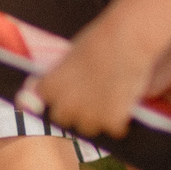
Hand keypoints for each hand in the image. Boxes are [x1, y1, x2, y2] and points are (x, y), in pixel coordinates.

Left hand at [33, 1, 170, 140]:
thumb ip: (62, 75)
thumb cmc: (101, 39)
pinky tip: (127, 105)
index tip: (68, 88)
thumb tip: (61, 87)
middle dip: (75, 111)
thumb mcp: (71, 54)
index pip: (43, 100)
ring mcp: (88, 116)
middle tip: (92, 97)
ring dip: (97, 119)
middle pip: (63, 119)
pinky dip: (121, 121)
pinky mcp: (111, 122)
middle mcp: (64, 105)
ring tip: (111, 100)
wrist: (127, 39)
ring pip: (89, 128)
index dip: (57, 94)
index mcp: (50, 87)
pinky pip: (115, 130)